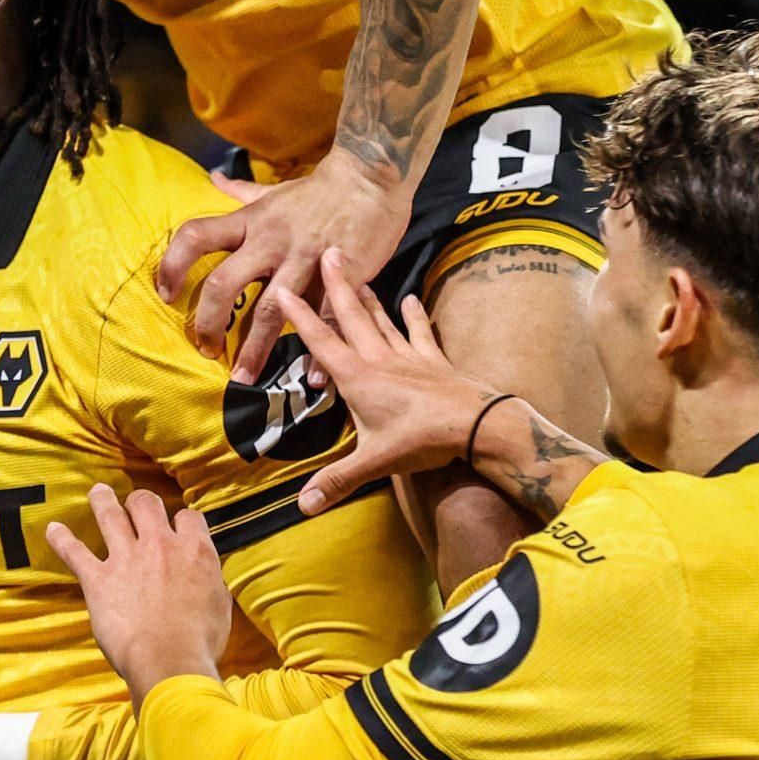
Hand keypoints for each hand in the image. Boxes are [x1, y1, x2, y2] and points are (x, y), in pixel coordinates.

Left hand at [46, 486, 231, 706]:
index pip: (188, 517)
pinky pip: (74, 551)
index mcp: (194, 551)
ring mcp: (126, 559)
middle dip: (140, 502)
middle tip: (135, 505)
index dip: (181, 521)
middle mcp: (159, 545)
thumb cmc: (200, 640)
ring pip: (110, 515)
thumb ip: (210, 581)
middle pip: (146, 504)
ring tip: (98, 492)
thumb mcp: (219, 605)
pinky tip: (52, 529)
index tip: (176, 526)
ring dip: (102, 500)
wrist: (169, 659)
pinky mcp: (98, 579)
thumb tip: (207, 575)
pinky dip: (61, 539)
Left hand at [156, 156, 411, 381]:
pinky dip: (319, 350)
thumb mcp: (274, 191)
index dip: (173, 265)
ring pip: (271, 310)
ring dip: (255, 348)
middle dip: (210, 322)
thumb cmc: (319, 189)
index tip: (165, 294)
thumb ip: (241, 191)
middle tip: (206, 350)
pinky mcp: (340, 274)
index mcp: (249, 222)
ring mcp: (304, 259)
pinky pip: (326, 317)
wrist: (372, 177)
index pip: (196, 238)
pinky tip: (313, 378)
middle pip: (225, 284)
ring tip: (244, 377)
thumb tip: (213, 179)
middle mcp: (269, 241)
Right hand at [267, 248, 493, 514]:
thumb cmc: (423, 440)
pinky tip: (411, 299)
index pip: (319, 342)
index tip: (280, 290)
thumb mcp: (374, 462)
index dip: (298, 317)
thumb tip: (302, 508)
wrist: (477, 426)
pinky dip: (414, 315)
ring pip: (380, 319)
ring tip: (356, 274)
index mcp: (357, 378)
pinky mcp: (434, 361)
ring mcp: (409, 357)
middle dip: (336, 285)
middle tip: (327, 252)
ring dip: (366, 296)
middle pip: (350, 317)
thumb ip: (336, 481)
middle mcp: (379, 359)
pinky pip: (420, 332)